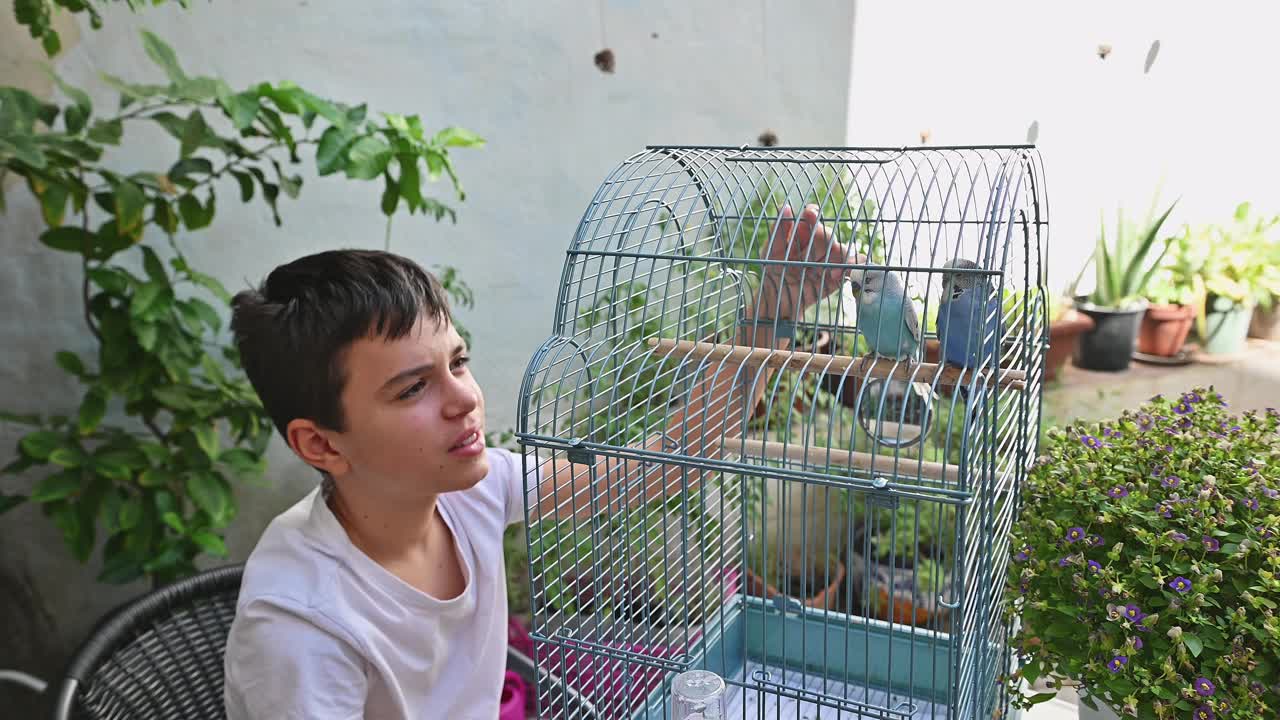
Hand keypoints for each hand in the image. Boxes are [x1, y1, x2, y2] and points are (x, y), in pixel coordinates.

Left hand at [754, 203, 865, 320]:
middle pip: (828, 234)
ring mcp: (829, 259)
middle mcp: (817, 244)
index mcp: (802, 234)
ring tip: (826, 270)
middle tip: (806, 256)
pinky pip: (854, 265)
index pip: (811, 218)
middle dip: (821, 241)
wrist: (778, 302)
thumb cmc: (773, 273)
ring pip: (842, 249)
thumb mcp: (770, 252)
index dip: (812, 215)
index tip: (809, 214)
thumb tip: (786, 207)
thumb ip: (778, 232)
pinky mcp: (839, 275)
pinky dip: (852, 266)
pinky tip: (836, 275)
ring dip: (836, 257)